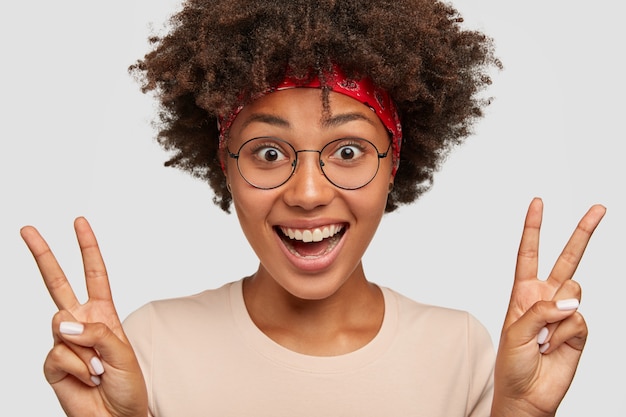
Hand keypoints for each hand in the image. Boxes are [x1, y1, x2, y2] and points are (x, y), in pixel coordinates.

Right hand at [21, 217, 147, 416]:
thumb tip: (62, 322)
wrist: (117, 415)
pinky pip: (57, 353)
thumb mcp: (122, 351)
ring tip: (97, 369)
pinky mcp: (52, 363)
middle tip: (27, 229)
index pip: (93, 273)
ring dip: (84, 350)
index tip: (80, 222)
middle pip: (57, 283)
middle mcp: (81, 321)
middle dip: (43, 254)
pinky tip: (85, 378)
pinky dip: (75, 367)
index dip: (87, 248)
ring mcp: (64, 341)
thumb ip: (96, 331)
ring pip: (60, 325)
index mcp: (103, 312)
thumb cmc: (128, 384)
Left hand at [491, 198, 605, 416]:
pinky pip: (579, 319)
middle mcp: (546, 298)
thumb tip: (572, 300)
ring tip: (543, 338)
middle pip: (567, 259)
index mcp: (524, 292)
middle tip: (599, 208)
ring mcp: (565, 313)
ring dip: (557, 315)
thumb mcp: (515, 331)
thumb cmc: (512, 364)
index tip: (538, 203)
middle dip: (582, 232)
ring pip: (575, 291)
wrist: (527, 395)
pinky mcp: (579, 330)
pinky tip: (554, 347)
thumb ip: (540, 310)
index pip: (529, 253)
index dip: (533, 228)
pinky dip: (565, 333)